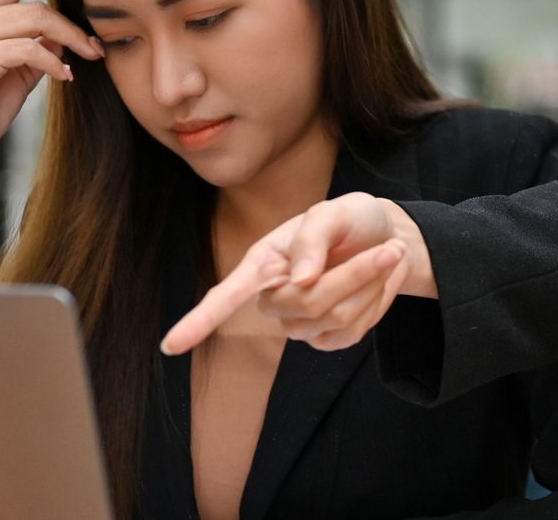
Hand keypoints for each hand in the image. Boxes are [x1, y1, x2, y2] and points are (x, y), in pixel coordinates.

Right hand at [0, 0, 102, 178]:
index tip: (81, 8)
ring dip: (70, 38)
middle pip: (32, 3)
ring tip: (89, 57)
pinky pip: (29, 48)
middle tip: (95, 45)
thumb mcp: (16, 71)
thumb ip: (38, 46)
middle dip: (71, 22)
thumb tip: (69, 32)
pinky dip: (53, 62)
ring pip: (34, 19)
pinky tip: (64, 77)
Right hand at [161, 193, 433, 355]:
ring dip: (371, 285)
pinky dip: (376, 304)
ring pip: (337, 317)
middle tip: (387, 249)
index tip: (170, 346)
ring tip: (382, 258)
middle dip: (354, 275)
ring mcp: (300, 323)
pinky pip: (354, 332)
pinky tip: (375, 285)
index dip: (198, 322)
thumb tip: (300, 280)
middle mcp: (275, 297)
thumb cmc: (350, 220)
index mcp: (263, 263)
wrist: (385, 238)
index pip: (225, 297)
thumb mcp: (334, 211)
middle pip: (308, 304)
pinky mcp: (328, 339)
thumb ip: (314, 237)